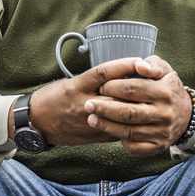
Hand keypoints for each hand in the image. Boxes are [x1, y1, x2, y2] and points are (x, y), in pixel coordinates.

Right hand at [24, 58, 154, 146]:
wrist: (37, 122)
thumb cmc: (55, 97)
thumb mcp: (71, 82)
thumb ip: (95, 81)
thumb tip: (122, 73)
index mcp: (77, 85)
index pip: (105, 72)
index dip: (125, 66)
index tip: (142, 61)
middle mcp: (83, 102)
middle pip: (116, 94)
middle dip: (138, 89)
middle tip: (157, 82)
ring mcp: (89, 120)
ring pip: (119, 113)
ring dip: (137, 107)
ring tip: (154, 100)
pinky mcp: (92, 134)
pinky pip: (116, 129)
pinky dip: (130, 123)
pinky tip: (143, 119)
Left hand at [89, 55, 191, 156]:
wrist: (187, 115)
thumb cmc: (168, 88)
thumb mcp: (165, 70)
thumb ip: (151, 64)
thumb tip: (139, 65)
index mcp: (165, 91)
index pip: (133, 89)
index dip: (113, 87)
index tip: (101, 86)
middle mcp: (165, 113)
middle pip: (129, 112)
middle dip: (105, 108)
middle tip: (88, 105)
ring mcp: (162, 132)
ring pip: (129, 131)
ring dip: (107, 126)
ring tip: (92, 119)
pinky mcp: (159, 146)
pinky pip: (136, 147)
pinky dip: (122, 141)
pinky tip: (110, 133)